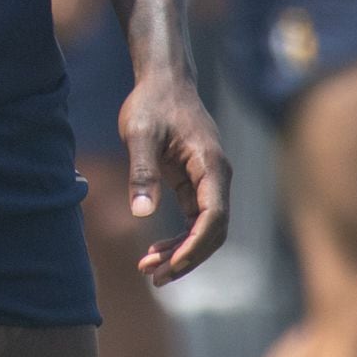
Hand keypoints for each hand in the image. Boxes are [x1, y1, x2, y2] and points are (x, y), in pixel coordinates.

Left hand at [117, 69, 229, 285]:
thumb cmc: (152, 103)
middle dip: (187, 257)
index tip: (171, 266)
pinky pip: (194, 220)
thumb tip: (140, 214)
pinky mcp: (196, 183)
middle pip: (213, 230)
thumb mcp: (139, 134)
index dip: (195, 246)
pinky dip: (179, 238)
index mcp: (210, 166)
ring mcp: (208, 182)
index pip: (214, 217)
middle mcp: (217, 177)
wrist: (163, 80)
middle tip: (153, 275)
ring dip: (181, 252)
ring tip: (149, 268)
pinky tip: (155, 250)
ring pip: (205, 229)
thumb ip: (142, 171)